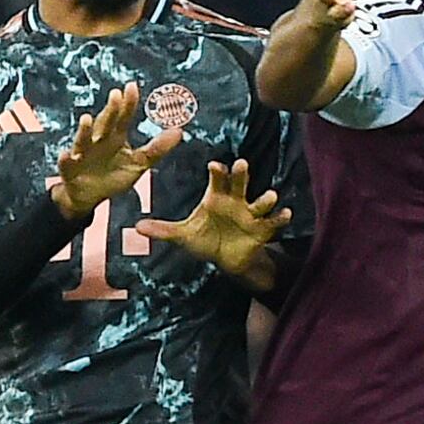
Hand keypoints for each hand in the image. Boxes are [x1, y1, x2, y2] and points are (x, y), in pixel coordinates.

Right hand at [51, 82, 181, 218]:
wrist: (89, 195)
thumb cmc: (113, 175)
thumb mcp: (139, 163)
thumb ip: (157, 148)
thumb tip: (179, 131)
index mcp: (116, 137)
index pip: (123, 117)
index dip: (128, 103)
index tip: (132, 86)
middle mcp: (99, 141)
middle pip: (105, 123)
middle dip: (110, 110)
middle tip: (116, 95)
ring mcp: (83, 153)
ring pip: (83, 139)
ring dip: (85, 130)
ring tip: (87, 119)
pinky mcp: (70, 168)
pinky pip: (67, 163)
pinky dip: (66, 158)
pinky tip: (67, 154)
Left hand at [133, 158, 291, 276]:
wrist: (228, 258)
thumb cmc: (206, 239)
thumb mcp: (184, 236)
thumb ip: (163, 230)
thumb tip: (137, 227)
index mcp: (217, 197)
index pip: (217, 179)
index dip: (217, 172)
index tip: (215, 165)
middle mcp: (236, 201)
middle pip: (240, 183)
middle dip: (241, 174)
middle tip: (241, 164)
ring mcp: (251, 214)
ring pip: (261, 202)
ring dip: (266, 199)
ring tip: (270, 196)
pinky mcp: (263, 229)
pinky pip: (274, 222)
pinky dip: (280, 218)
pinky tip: (285, 214)